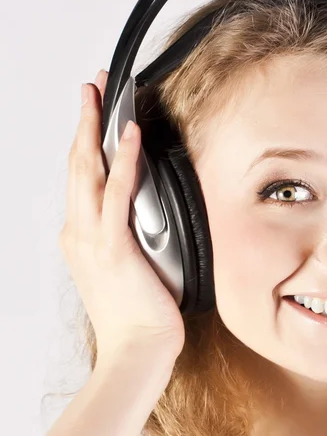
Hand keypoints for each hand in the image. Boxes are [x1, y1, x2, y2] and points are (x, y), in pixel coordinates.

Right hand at [59, 70, 184, 362]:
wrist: (136, 349)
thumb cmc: (135, 312)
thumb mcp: (124, 266)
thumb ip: (123, 235)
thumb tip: (138, 213)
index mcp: (81, 235)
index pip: (82, 176)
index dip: (86, 139)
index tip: (94, 112)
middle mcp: (78, 231)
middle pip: (78, 162)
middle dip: (85, 120)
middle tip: (92, 87)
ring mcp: (91, 236)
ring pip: (89, 168)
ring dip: (96, 126)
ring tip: (103, 94)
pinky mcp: (113, 245)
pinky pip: (117, 193)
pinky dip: (124, 160)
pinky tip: (130, 135)